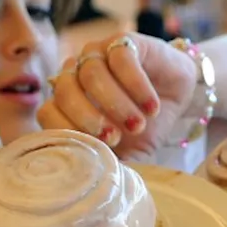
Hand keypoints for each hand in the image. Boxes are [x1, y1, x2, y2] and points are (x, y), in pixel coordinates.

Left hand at [39, 34, 196, 163]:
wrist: (177, 98)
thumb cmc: (144, 127)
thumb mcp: (125, 153)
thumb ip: (105, 164)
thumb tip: (87, 185)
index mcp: (66, 103)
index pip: (48, 112)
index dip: (70, 130)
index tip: (98, 147)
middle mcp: (75, 75)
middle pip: (64, 91)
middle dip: (90, 118)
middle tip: (116, 136)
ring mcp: (97, 54)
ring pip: (91, 74)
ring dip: (116, 104)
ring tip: (139, 123)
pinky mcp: (123, 41)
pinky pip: (120, 58)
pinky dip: (136, 85)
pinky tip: (151, 105)